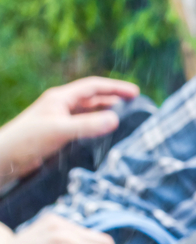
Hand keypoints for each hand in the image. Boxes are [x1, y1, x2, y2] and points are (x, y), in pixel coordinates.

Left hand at [0, 77, 139, 184]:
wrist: (6, 157)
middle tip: (135, 104)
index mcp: (61, 98)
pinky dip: (97, 126)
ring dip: (106, 112)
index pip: (94, 86)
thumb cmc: (28, 140)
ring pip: (88, 112)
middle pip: (92, 97)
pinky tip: (104, 134)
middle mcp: (61, 105)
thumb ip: (88, 125)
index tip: (135, 93)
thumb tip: (116, 119)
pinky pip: (83, 125)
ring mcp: (59, 119)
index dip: (115, 88)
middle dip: (114, 98)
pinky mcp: (58, 133)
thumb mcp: (60, 130)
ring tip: (125, 117)